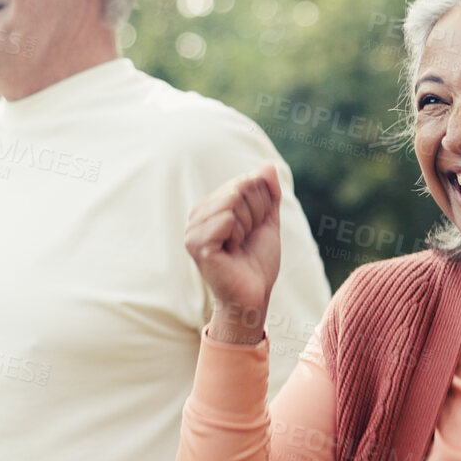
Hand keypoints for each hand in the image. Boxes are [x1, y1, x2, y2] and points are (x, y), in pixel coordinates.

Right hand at [184, 164, 282, 345]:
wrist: (254, 295)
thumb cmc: (257, 261)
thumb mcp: (267, 220)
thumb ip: (268, 193)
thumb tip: (268, 165)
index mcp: (209, 207)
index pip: (245, 182)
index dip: (261, 205)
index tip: (253, 229)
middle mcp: (196, 215)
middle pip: (239, 189)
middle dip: (256, 214)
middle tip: (247, 240)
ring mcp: (193, 229)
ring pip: (233, 201)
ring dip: (248, 226)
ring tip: (238, 246)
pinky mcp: (196, 244)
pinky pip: (227, 219)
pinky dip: (239, 235)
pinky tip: (231, 252)